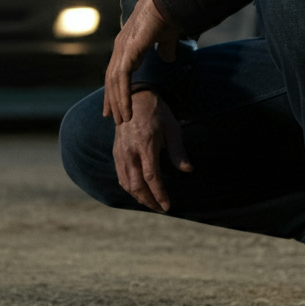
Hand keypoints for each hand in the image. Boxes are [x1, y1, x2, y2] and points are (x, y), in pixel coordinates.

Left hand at [103, 0, 179, 126]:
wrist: (168, 1)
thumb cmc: (168, 15)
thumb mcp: (166, 38)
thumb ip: (165, 49)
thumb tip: (167, 58)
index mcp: (127, 45)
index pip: (117, 72)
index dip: (116, 89)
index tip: (116, 105)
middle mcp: (120, 47)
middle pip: (112, 79)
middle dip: (112, 100)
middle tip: (113, 118)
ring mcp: (122, 49)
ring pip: (115, 82)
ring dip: (118, 103)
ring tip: (122, 120)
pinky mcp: (128, 51)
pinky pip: (122, 79)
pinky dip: (123, 96)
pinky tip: (126, 111)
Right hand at [112, 89, 190, 212]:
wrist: (135, 97)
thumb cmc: (158, 113)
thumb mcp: (173, 128)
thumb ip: (178, 151)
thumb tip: (188, 170)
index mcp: (146, 144)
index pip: (151, 177)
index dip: (159, 194)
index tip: (167, 206)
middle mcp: (130, 151)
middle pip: (136, 185)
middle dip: (149, 201)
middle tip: (161, 208)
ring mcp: (121, 152)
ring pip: (126, 183)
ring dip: (139, 197)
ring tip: (152, 203)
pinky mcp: (116, 151)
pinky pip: (121, 175)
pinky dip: (129, 188)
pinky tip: (140, 191)